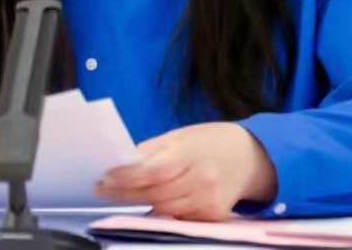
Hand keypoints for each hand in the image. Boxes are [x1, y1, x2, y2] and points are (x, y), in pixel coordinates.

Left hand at [95, 122, 277, 221]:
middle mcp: (202, 180)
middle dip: (125, 192)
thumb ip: (152, 150)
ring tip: (118, 195)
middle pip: (155, 193)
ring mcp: (208, 202)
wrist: (249, 156)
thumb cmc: (210, 141)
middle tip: (102, 188)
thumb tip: (121, 162)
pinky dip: (160, 211)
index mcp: (192, 154)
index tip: (104, 178)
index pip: (154, 171)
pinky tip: (147, 204)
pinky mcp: (212, 216)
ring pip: (163, 209)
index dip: (126, 177)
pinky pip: (178, 217)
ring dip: (138, 203)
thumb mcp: (181, 135)